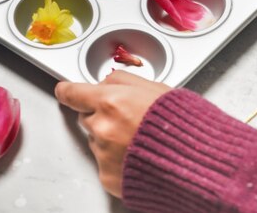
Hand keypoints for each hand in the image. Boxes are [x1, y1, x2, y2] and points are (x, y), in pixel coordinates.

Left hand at [55, 71, 169, 197]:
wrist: (192, 158)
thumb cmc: (179, 122)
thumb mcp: (154, 86)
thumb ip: (123, 80)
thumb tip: (105, 82)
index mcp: (111, 101)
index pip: (73, 93)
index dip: (68, 90)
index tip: (65, 89)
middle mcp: (102, 128)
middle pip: (86, 116)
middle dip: (100, 113)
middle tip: (126, 116)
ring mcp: (103, 154)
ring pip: (95, 139)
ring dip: (109, 136)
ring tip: (137, 136)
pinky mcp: (107, 176)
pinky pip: (103, 161)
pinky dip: (115, 157)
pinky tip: (135, 152)